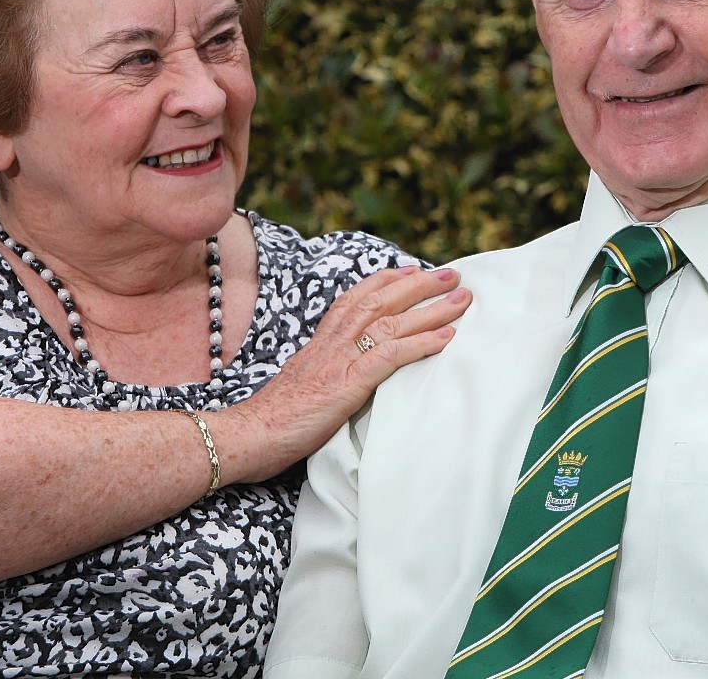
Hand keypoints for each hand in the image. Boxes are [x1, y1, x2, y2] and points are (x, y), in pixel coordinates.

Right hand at [210, 266, 471, 482]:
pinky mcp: (346, 385)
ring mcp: (338, 362)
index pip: (353, 300)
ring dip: (430, 309)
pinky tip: (446, 339)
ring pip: (389, 323)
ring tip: (461, 300)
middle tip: (450, 275)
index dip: (383, 282)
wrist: (247, 437)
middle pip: (378, 302)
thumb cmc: (270, 422)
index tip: (408, 270)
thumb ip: (323, 375)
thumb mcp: (300, 388)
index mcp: (318, 345)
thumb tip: (340, 378)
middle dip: (417, 286)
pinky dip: (420, 344)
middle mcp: (330, 345)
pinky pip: (389, 357)